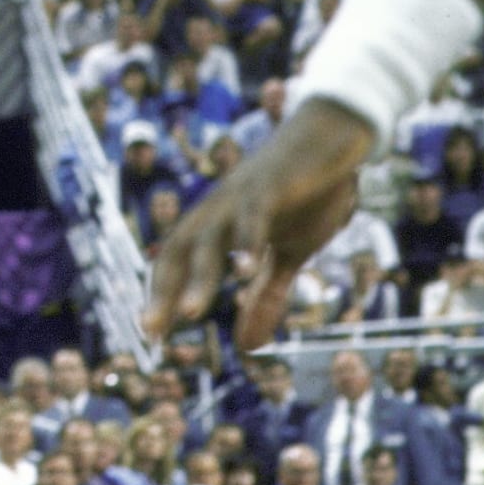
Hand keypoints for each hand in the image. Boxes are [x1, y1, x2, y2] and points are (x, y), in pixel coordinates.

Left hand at [146, 98, 373, 347]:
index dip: (162, 297)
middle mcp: (219, 209)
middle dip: (164, 292)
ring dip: (201, 276)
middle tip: (152, 333)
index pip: (177, 262)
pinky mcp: (270, 186)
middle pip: (180, 251)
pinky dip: (246, 241)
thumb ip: (266, 294)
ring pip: (210, 238)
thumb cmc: (306, 194)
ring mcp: (242, 196)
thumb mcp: (288, 253)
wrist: (331, 138)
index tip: (153, 339)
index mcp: (218, 225)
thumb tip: (246, 345)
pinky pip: (252, 216)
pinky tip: (245, 270)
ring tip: (192, 313)